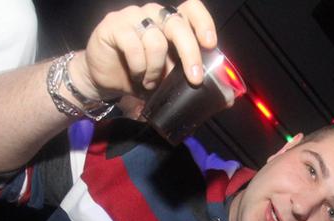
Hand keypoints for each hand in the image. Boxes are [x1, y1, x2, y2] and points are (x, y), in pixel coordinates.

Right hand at [69, 1, 216, 101]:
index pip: (191, 8)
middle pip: (178, 24)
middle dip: (190, 54)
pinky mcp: (113, 25)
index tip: (210, 44)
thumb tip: (229, 99)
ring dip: (156, 68)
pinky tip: (137, 76)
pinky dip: (139, 66)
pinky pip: (133, 43)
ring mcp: (133, 17)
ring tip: (151, 82)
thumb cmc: (141, 77)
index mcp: (171, 22)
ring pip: (155, 38)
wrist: (104, 81)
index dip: (203, 22)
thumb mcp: (171, 82)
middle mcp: (154, 14)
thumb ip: (194, 83)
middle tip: (194, 79)